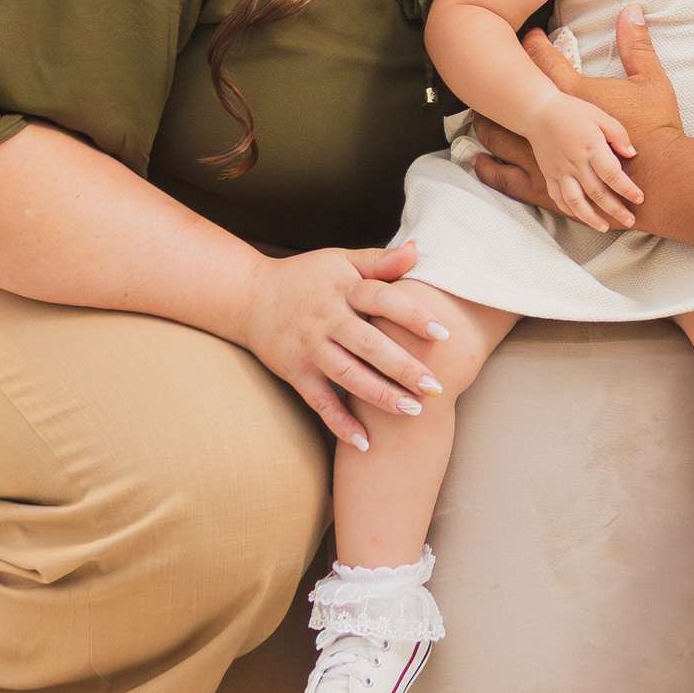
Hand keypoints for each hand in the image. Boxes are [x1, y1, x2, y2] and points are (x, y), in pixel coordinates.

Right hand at [241, 240, 452, 449]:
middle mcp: (326, 318)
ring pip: (347, 375)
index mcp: (343, 288)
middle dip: (403, 367)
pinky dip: (340, 423)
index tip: (444, 333)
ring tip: (412, 411)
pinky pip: (319, 401)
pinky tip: (365, 443)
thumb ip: (380, 261)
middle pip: (369, 344)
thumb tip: (418, 250)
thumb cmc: (307, 278)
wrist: (249, 297)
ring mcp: (309, 348)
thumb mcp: (341, 261)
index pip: (382, 299)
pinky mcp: (295, 372)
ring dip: (379, 395)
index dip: (413, 316)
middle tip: (435, 387)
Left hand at [472, 5, 683, 219]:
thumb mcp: (651, 81)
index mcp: (574, 97)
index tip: (531, 35)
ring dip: (488, 133)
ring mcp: (547, 159)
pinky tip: (485, 168)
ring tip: (475, 125)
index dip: (536, 44)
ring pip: (503, 144)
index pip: (545, 61)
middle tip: (482, 82)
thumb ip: (637, 45)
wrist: (658, 178)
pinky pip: (512, 180)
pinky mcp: (550, 185)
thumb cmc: (655, 129)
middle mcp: (552, 129)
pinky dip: (495, 172)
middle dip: (496, 92)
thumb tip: (632, 9)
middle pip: (509, 105)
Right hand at [528, 91, 642, 231]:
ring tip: (604, 227)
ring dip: (591, 218)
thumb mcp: (599, 115)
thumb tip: (632, 154)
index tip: (639, 199)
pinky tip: (581, 217)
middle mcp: (575, 163)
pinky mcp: (549, 175)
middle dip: (615, 210)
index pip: (612, 174)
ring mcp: (560, 171)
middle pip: (597, 193)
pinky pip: (558, 198)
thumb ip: (618, 134)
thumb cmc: (571, 111)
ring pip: (576, 202)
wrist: (537, 111)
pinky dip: (570, 210)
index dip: (627, 189)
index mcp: (590, 147)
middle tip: (630, 221)